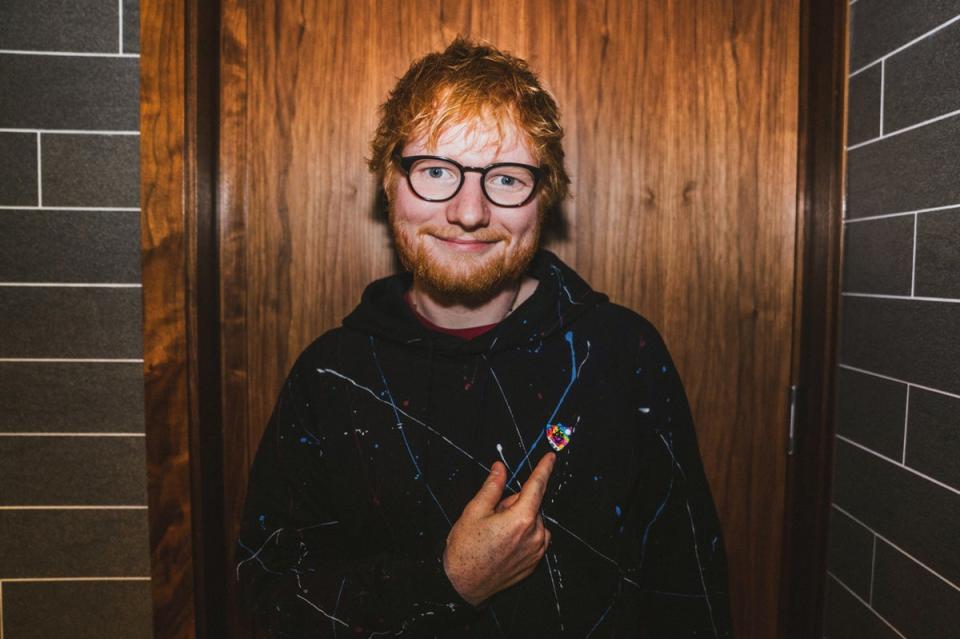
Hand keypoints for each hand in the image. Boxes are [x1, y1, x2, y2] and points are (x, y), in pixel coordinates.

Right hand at [443, 453, 555, 605]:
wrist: (464, 586)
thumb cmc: (465, 549)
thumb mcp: (474, 511)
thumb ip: (492, 487)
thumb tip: (500, 468)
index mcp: (521, 519)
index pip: (537, 486)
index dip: (543, 469)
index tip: (551, 457)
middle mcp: (534, 535)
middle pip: (530, 504)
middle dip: (514, 503)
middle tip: (492, 516)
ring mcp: (536, 551)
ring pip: (533, 521)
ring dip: (519, 520)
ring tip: (495, 533)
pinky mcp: (534, 563)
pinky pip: (534, 538)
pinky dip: (522, 535)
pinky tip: (503, 544)